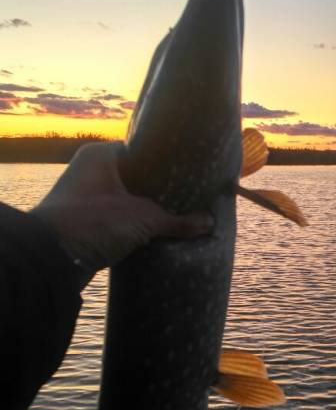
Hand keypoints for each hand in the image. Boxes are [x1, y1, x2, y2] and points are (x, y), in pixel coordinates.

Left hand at [31, 142, 212, 275]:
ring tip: (182, 214)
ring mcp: (88, 197)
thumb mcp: (143, 218)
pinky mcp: (89, 222)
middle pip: (139, 176)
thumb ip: (177, 220)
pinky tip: (159, 232)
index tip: (192, 171)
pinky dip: (138, 224)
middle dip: (163, 189)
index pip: (144, 150)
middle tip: (193, 195)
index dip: (169, 161)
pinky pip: (121, 217)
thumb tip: (209, 223)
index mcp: (102, 155)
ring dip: (151, 209)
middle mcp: (93, 171)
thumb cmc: (94, 222)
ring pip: (130, 199)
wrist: (52, 259)